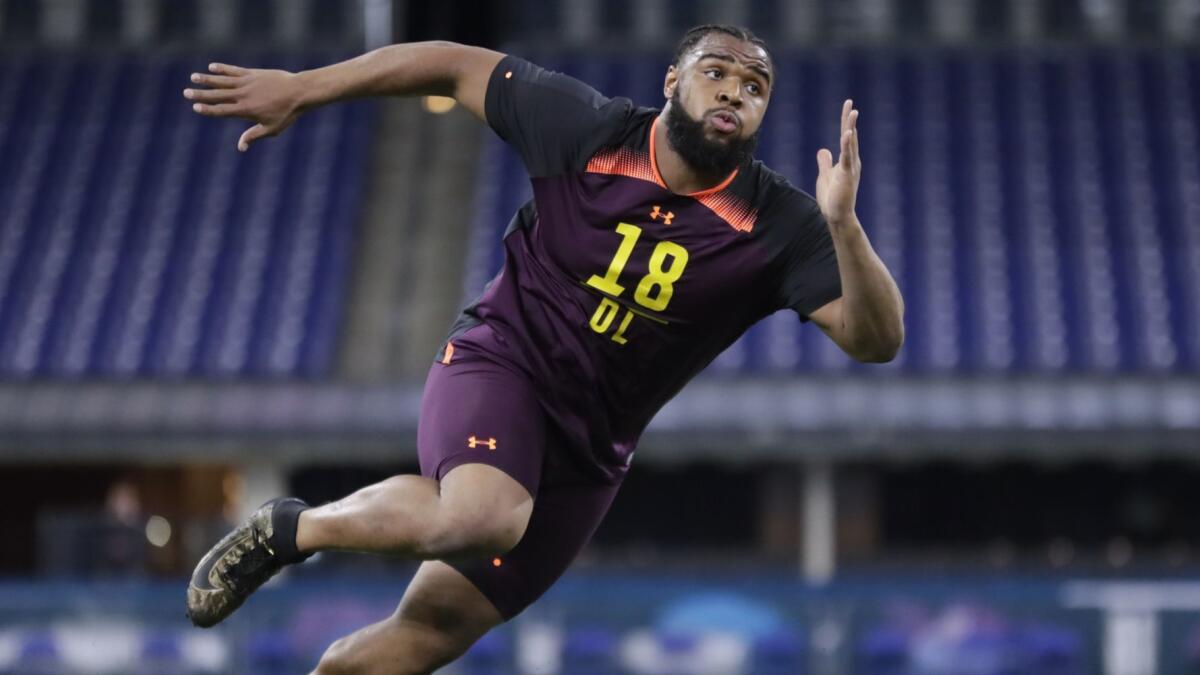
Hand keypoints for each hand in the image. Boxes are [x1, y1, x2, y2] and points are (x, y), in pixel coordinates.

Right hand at [184, 63, 304, 151]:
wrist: (298, 92)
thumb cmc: (286, 113)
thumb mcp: (271, 128)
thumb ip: (254, 135)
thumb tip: (240, 147)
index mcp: (245, 110)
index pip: (221, 110)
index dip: (207, 109)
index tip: (195, 107)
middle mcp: (243, 95)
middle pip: (217, 95)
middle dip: (201, 94)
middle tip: (186, 92)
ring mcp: (247, 83)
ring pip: (222, 80)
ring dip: (207, 79)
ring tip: (193, 77)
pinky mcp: (252, 73)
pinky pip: (234, 70)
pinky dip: (223, 68)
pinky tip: (212, 67)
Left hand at [815, 99, 860, 228]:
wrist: (837, 216)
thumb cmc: (832, 198)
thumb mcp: (825, 176)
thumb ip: (825, 162)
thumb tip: (824, 149)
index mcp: (847, 160)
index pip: (846, 137)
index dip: (846, 122)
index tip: (848, 106)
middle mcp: (852, 161)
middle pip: (850, 136)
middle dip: (849, 120)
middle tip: (850, 103)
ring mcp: (851, 168)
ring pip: (851, 144)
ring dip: (851, 128)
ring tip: (852, 112)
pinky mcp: (847, 176)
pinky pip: (847, 158)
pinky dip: (847, 145)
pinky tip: (847, 133)